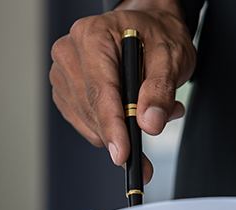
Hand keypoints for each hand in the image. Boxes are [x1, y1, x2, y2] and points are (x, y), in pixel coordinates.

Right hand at [49, 0, 195, 182]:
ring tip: (147, 108)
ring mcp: (62, 73)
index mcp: (92, 35)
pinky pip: (85, 124)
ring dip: (119, 127)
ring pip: (88, 122)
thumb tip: (150, 123)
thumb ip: (161, 90)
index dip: (112, 125)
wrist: (148, 29)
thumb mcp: (172, 56)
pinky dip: (109, 126)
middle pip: (92, 109)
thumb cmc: (156, 35)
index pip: (99, 90)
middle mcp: (70, 52)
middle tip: (156, 125)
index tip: (122, 153)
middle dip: (123, 130)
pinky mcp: (64, 92)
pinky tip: (127, 110)